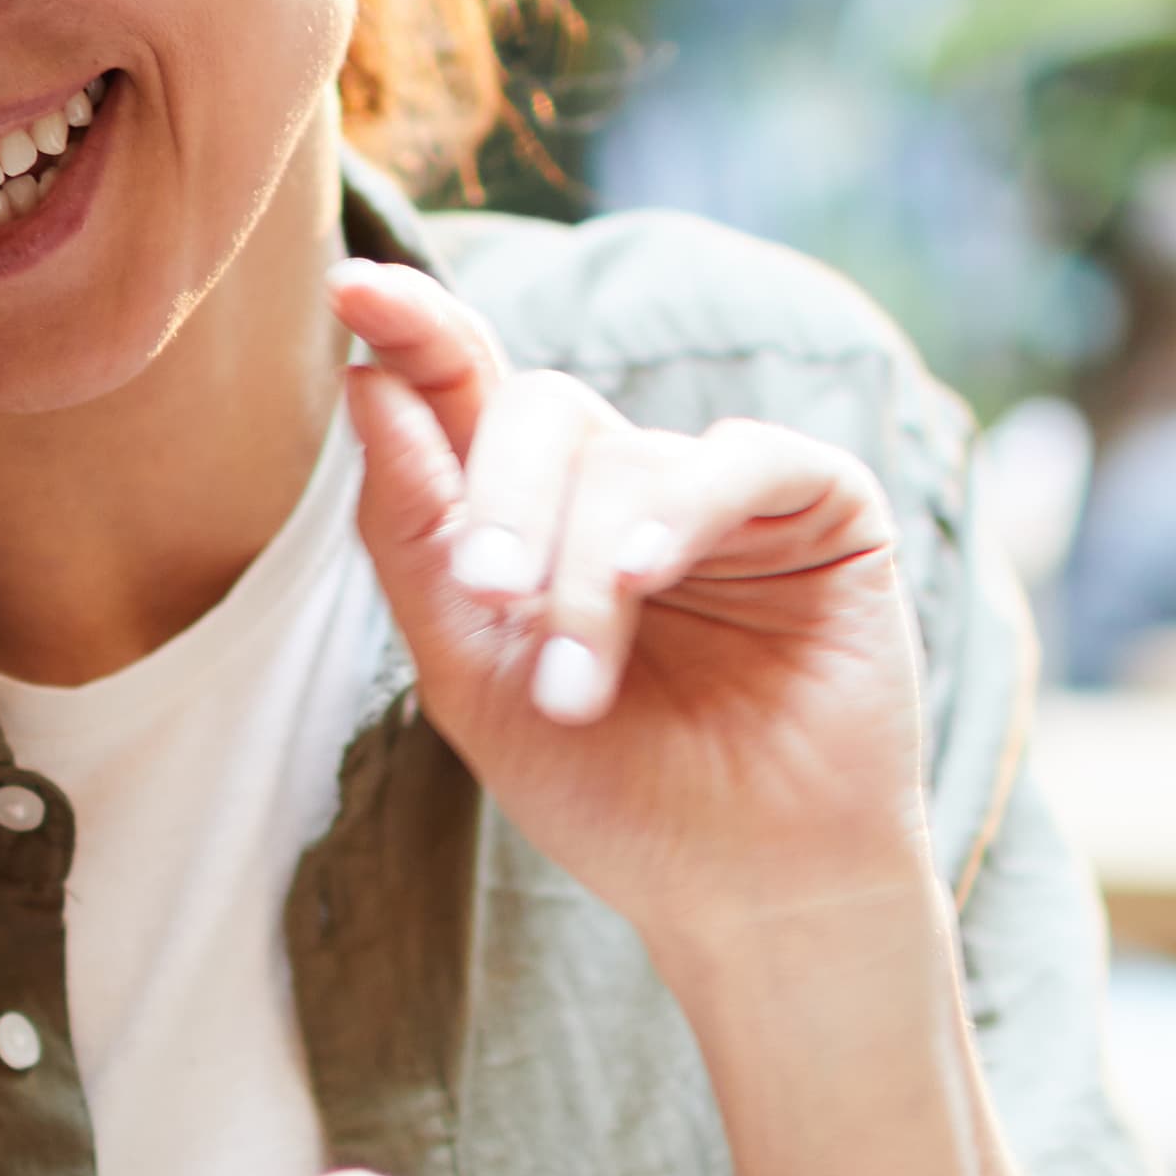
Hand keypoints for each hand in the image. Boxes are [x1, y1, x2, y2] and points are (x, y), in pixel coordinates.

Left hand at [329, 259, 933, 957]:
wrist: (742, 889)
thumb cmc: (608, 790)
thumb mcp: (471, 670)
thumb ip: (416, 534)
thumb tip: (368, 381)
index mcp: (533, 514)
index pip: (467, 390)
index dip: (414, 329)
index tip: (352, 287)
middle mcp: (622, 484)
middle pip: (537, 410)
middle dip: (499, 501)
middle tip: (489, 593)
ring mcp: (721, 492)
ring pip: (625, 459)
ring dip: (584, 571)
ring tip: (576, 685)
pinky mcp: (823, 509)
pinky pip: (743, 461)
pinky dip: (682, 510)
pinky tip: (649, 573)